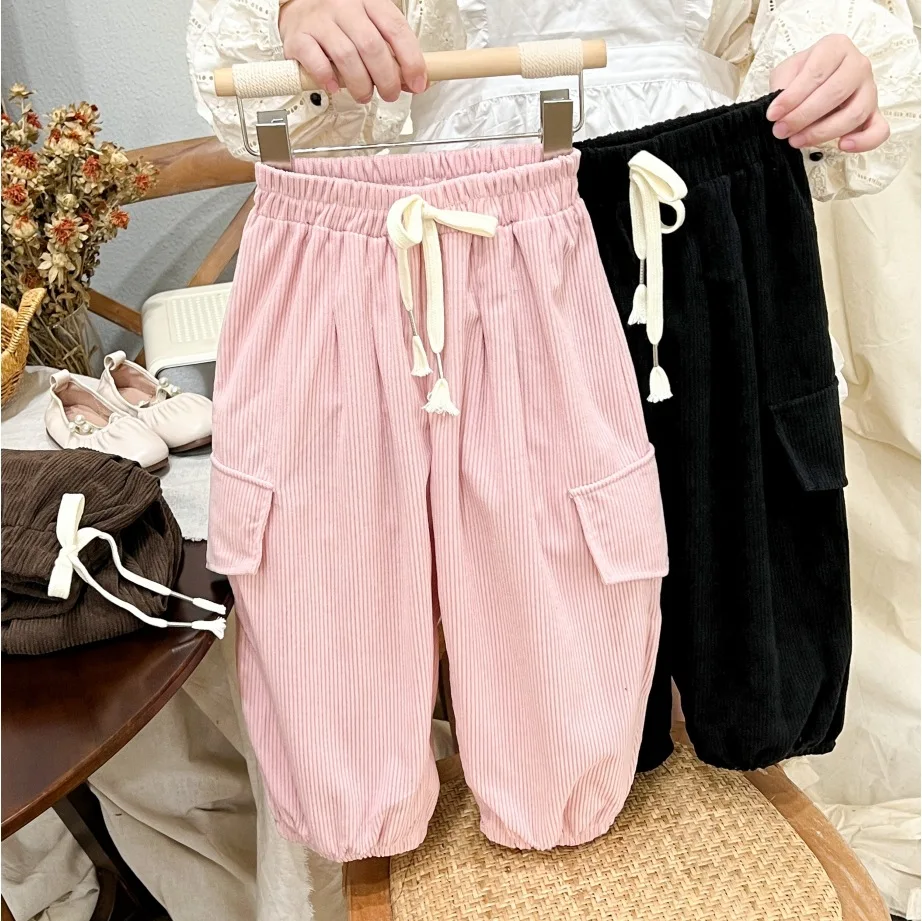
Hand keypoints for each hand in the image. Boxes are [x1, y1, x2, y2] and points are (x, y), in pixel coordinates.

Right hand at [279, 0, 426, 104]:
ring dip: (360, 85)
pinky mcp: (299, 37)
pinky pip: (316, 61)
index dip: (411, 60)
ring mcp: (321, 20)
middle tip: (389, 94)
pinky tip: (334, 87)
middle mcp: (345, 6)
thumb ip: (393, 53)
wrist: (298, 10)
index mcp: (369, 1)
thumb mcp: (371, 28)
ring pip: (347, 56)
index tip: (418, 83)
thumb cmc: (341, 24)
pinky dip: (328, 79)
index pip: (396, 29)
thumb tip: (417, 82)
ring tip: (364, 95)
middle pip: (372, 46)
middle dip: (386, 78)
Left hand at [767, 34, 889, 151]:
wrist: (815, 82)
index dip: (793, 97)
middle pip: (836, 93)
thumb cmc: (801, 76)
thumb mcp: (786, 72)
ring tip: (797, 141)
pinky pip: (879, 129)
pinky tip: (841, 146)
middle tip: (781, 131)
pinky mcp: (874, 113)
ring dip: (823, 133)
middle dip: (803, 117)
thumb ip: (782, 85)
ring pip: (854, 113)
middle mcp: (858, 65)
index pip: (817, 73)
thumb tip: (779, 109)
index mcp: (836, 47)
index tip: (773, 115)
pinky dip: (863, 141)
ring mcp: (870, 89)